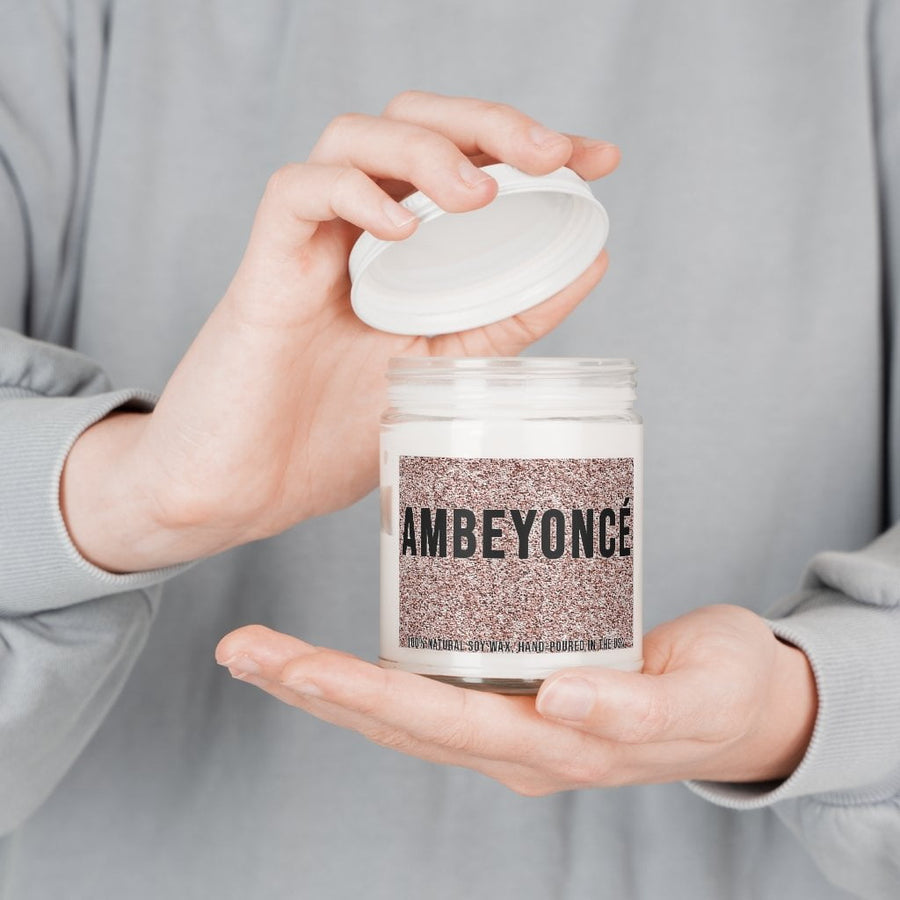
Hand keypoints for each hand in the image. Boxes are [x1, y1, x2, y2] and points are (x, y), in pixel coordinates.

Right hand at [61, 91, 618, 572]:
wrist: (248, 490)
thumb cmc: (331, 434)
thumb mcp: (444, 372)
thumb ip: (505, 319)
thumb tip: (589, 265)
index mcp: (403, 253)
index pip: (466, 162)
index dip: (531, 144)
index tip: (600, 158)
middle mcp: (357, 233)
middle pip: (415, 122)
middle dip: (489, 123)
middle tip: (551, 153)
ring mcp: (310, 245)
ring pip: (356, 137)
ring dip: (426, 150)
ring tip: (478, 195)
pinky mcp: (265, 269)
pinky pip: (298, 193)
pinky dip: (353, 193)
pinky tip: (400, 228)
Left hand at [215, 604, 816, 793]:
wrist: (742, 706)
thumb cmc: (724, 694)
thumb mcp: (699, 699)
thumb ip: (637, 709)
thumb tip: (563, 702)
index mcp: (550, 750)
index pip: (434, 724)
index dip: (361, 695)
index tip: (294, 665)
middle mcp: (513, 743)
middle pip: (394, 720)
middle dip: (311, 687)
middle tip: (239, 649)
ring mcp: (509, 723)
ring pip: (398, 710)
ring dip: (323, 685)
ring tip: (256, 652)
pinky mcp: (515, 691)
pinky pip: (428, 688)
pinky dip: (369, 673)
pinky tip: (327, 654)